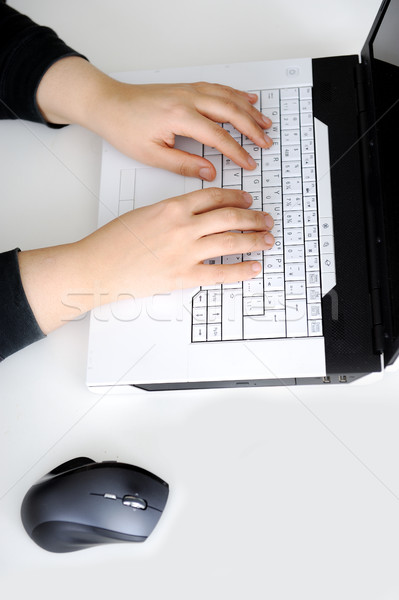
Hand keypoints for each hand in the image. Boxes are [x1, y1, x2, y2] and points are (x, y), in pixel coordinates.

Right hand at [18, 189, 273, 333]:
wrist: (97, 267)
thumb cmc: (113, 241)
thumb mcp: (143, 214)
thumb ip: (171, 212)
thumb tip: (194, 215)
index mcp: (172, 206)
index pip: (213, 196)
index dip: (235, 196)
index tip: (246, 198)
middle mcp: (183, 226)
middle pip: (229, 216)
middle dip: (253, 217)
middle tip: (266, 219)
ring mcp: (185, 251)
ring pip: (231, 241)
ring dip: (254, 239)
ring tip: (267, 239)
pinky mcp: (183, 276)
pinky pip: (220, 273)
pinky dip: (241, 270)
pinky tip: (254, 267)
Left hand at [91, 80, 272, 180]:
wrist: (108, 104)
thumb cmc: (124, 128)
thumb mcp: (152, 155)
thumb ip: (183, 164)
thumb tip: (208, 172)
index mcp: (180, 117)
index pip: (219, 137)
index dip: (237, 152)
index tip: (249, 163)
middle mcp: (188, 99)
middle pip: (231, 112)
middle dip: (252, 129)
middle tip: (266, 142)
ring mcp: (188, 90)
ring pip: (228, 97)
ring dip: (249, 110)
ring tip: (265, 123)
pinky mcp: (186, 88)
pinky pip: (218, 88)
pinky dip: (236, 94)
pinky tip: (247, 99)